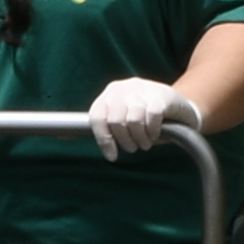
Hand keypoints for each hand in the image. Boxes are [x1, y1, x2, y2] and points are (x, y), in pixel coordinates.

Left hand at [86, 75, 202, 158]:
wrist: (182, 109)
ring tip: (146, 143)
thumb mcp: (123, 120)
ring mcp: (144, 89)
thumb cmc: (148, 120)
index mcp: (111, 93)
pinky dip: (153, 132)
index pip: (97, 115)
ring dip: (140, 139)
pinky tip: (157, 133)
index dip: (103, 139)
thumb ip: (101, 126)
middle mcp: (124, 87)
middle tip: (134, 147)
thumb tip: (61, 135)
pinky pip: (151, 118)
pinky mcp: (162, 95)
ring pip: (133, 120)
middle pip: (115, 120)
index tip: (112, 156)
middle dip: (125, 141)